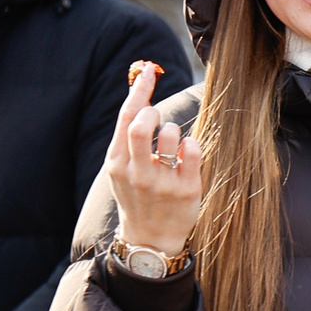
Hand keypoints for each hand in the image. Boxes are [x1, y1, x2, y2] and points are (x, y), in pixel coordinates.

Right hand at [105, 62, 201, 256]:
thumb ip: (127, 137)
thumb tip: (139, 95)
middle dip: (152, 111)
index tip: (149, 71)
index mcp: (117, 164)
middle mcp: (137, 172)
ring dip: (173, 130)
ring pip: (170, 134)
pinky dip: (192, 144)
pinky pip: (193, 151)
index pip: (125, 118)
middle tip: (157, 116)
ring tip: (171, 144)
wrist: (150, 239)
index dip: (139, 91)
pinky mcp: (186, 190)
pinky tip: (187, 152)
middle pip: (141, 125)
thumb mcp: (122, 169)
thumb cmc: (137, 196)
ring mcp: (162, 182)